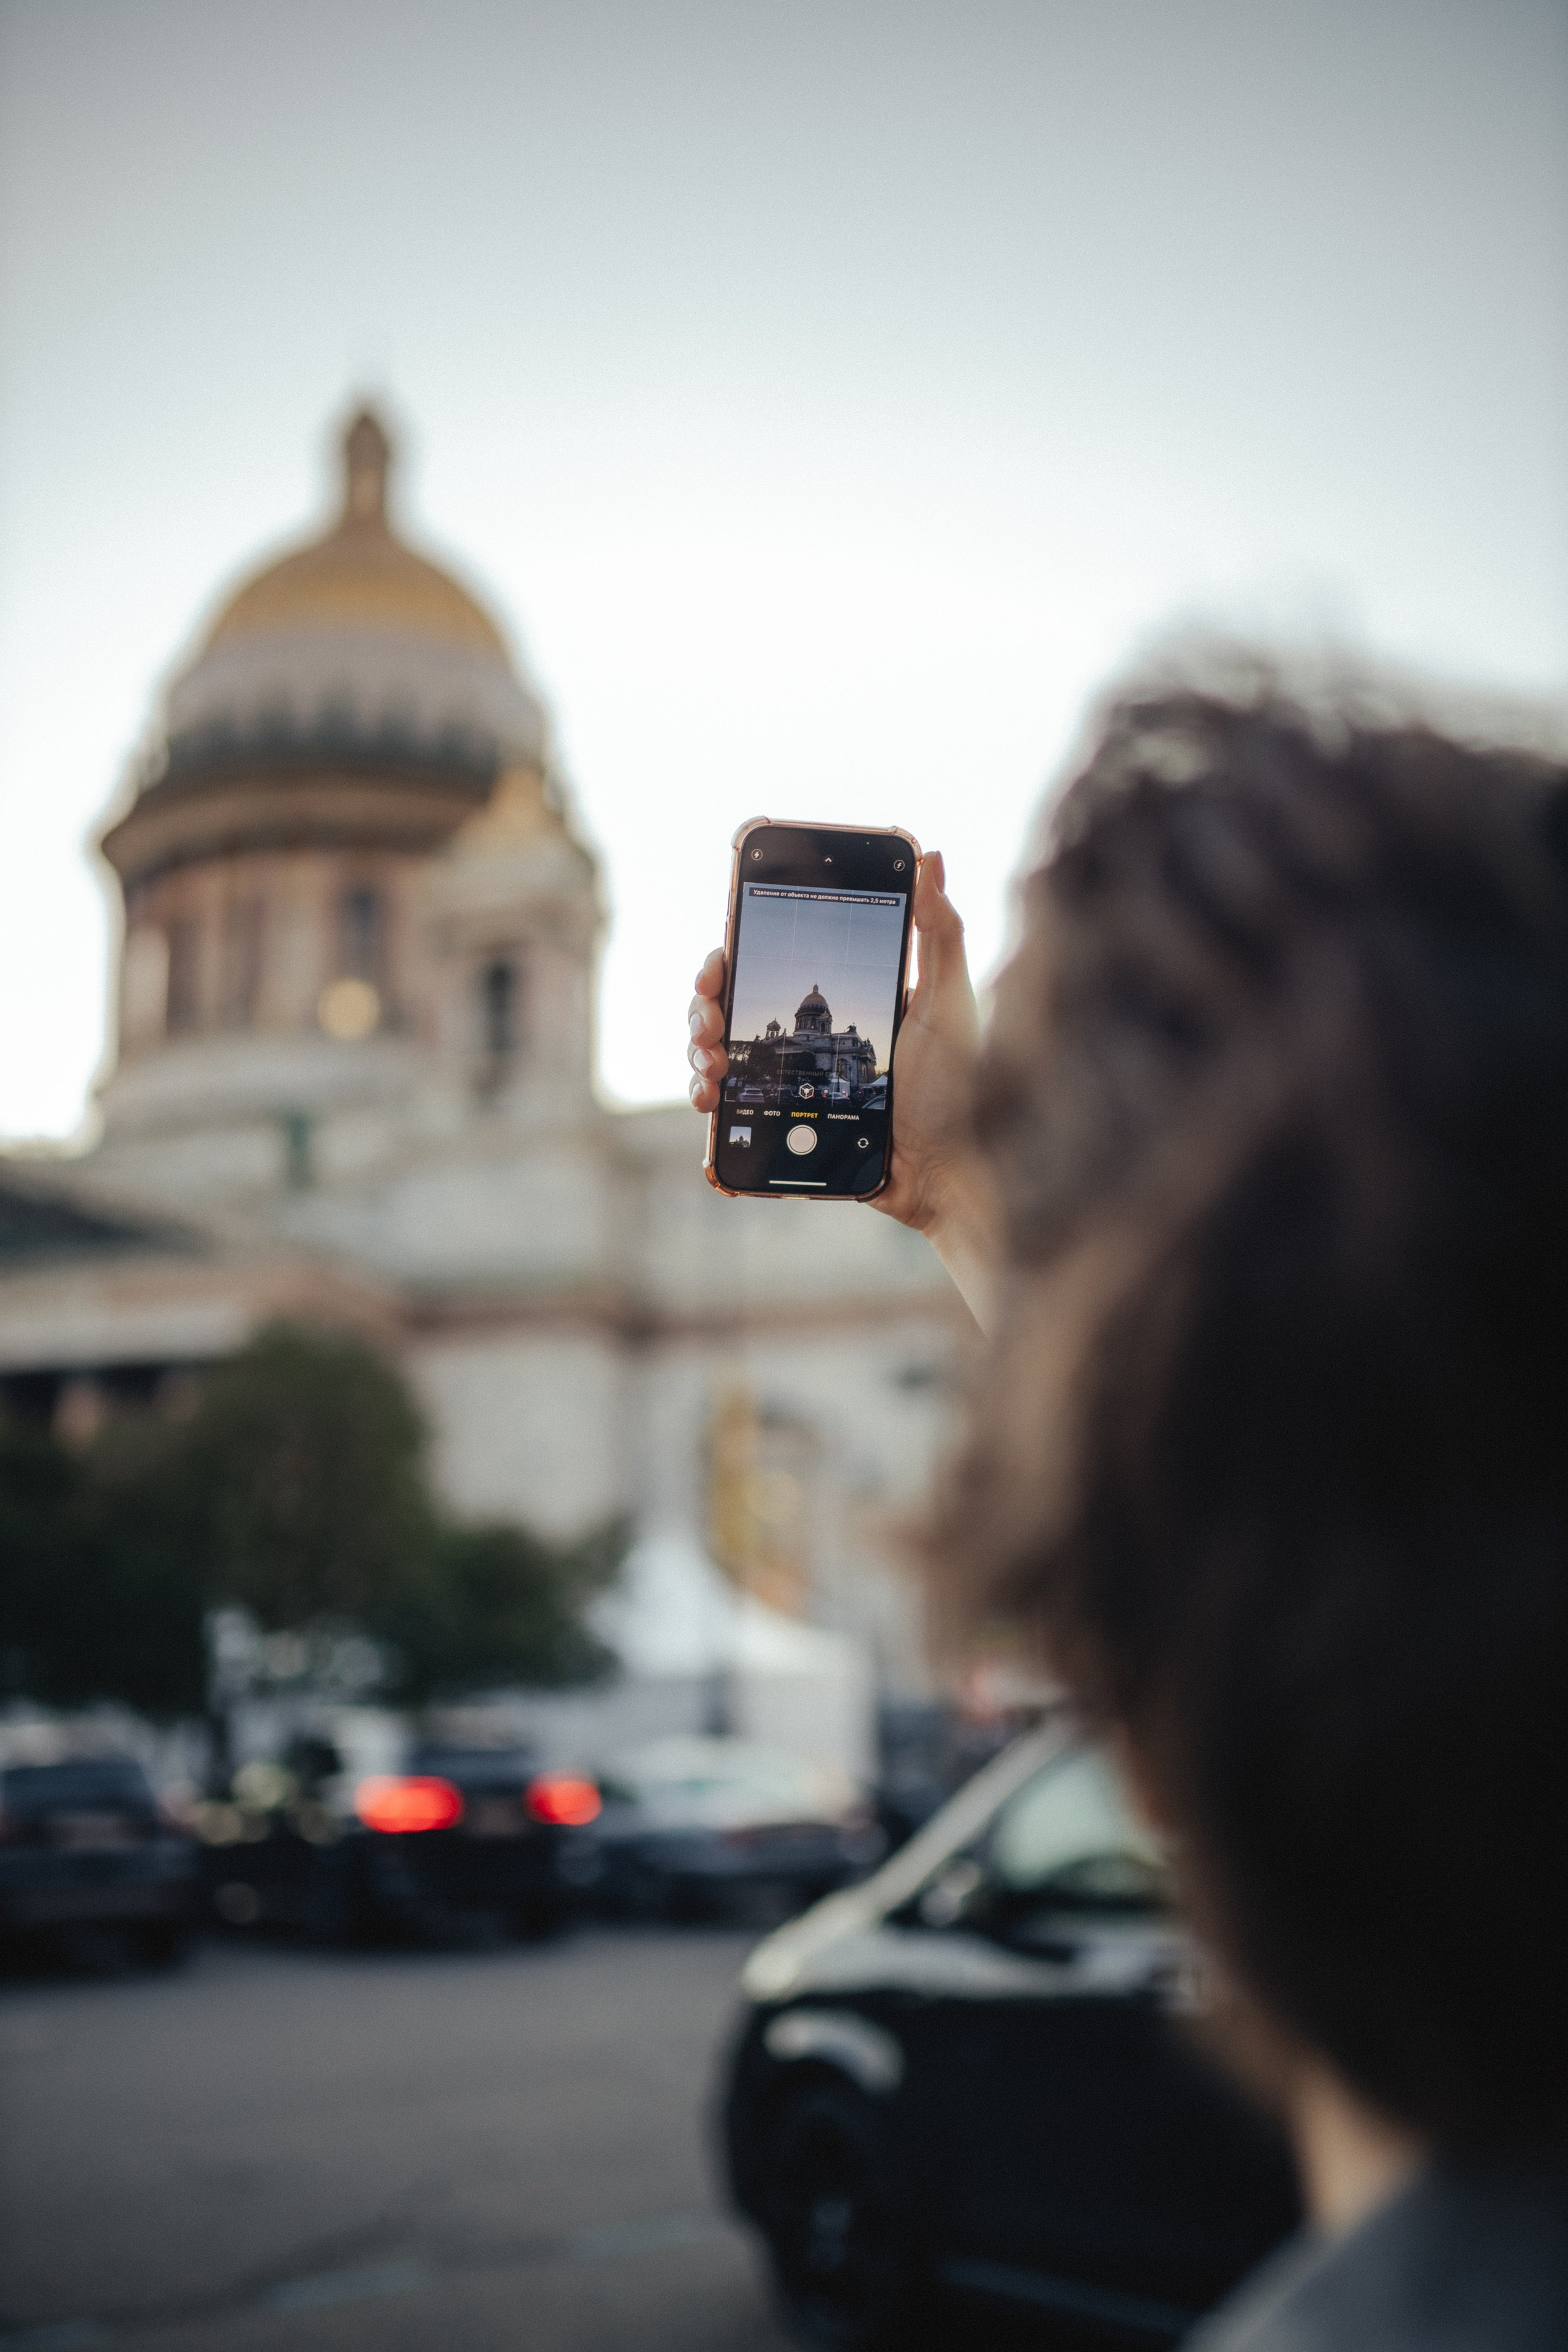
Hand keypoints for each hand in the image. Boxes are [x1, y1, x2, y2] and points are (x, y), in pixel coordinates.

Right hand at [686, 852, 997, 1325]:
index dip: (735, 944)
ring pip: (719, 1055)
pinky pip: (735, 1120)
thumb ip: (939, 932)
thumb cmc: (961, 1090)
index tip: (723, 946)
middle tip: (709, 1018)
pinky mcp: (787, 1128)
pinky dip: (713, 1120)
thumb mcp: (949, 1004)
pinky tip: (710, 1118)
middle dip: (704, 1003)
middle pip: (730, 1002)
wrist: (950, 1176)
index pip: (770, 955)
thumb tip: (930, 855)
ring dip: (698, 1055)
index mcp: (840, 997)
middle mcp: (808, 1036)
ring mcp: (792, 1083)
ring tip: (710, 1073)